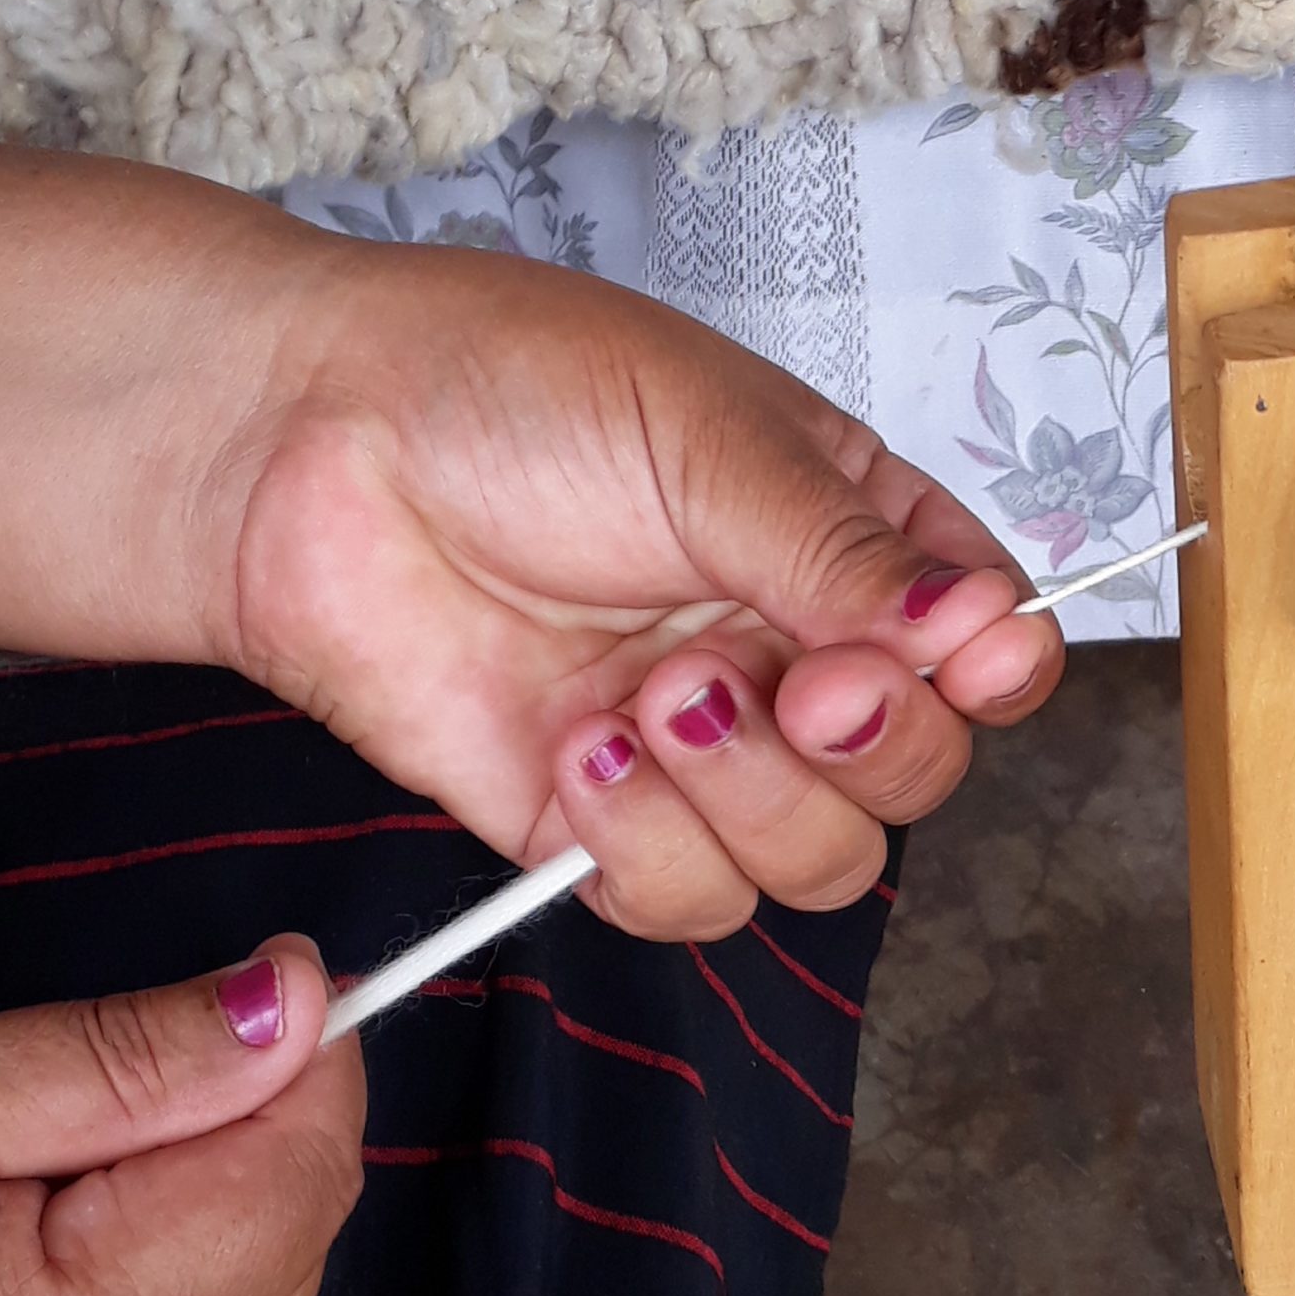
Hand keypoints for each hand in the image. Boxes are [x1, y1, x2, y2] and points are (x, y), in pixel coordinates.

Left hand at [0, 136, 1064, 939]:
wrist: (301, 450)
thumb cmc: (504, 391)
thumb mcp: (707, 438)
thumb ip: (849, 557)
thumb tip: (987, 633)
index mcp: (852, 542)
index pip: (988, 644)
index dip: (993, 673)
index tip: (956, 658)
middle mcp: (793, 657)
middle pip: (918, 777)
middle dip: (872, 747)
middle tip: (794, 683)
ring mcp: (702, 752)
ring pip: (820, 863)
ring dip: (752, 798)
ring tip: (650, 695)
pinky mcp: (601, 827)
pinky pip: (691, 903)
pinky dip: (649, 848)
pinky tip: (579, 748)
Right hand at [0, 938, 361, 1295]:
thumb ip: (115, 1064)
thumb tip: (299, 1004)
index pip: (307, 1166)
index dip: (295, 1051)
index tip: (252, 974)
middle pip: (289, 1238)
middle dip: (231, 1133)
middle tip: (74, 1090)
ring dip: (190, 1220)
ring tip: (23, 1187)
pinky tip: (23, 1274)